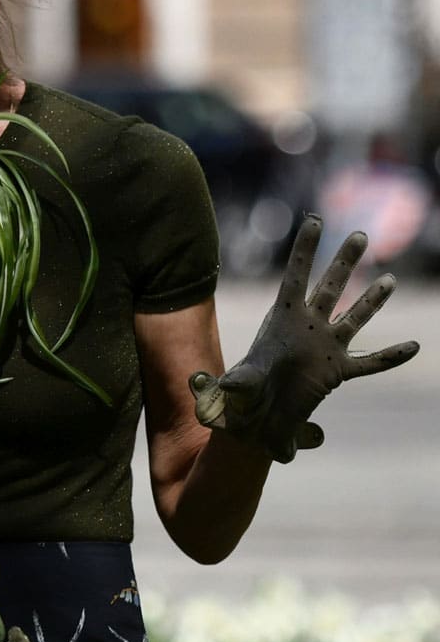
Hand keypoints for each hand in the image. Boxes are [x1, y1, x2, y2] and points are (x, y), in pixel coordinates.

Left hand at [189, 214, 419, 462]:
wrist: (255, 421)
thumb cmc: (240, 400)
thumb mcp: (235, 390)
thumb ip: (235, 385)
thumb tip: (226, 386)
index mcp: (280, 320)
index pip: (294, 277)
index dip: (304, 250)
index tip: (313, 220)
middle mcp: (306, 328)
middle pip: (329, 289)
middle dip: (343, 263)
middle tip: (359, 234)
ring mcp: (324, 349)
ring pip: (353, 318)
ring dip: (371, 301)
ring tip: (390, 279)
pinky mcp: (337, 373)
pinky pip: (369, 363)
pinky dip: (391, 357)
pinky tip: (414, 347)